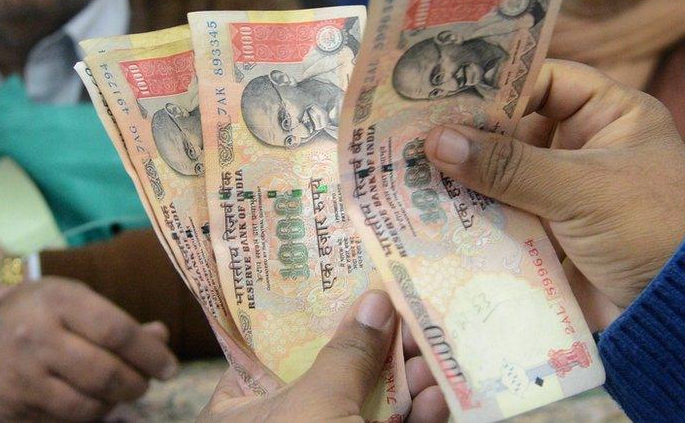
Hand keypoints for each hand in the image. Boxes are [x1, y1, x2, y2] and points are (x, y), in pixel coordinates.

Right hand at [0, 278, 177, 421]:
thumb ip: (119, 321)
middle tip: (146, 382)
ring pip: (87, 406)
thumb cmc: (38, 312)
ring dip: (115, 404)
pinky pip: (64, 422)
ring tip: (121, 392)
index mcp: (58, 302)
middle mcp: (36, 339)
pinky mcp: (11, 410)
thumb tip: (161, 338)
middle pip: (104, 374)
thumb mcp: (75, 300)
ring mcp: (21, 377)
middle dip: (137, 384)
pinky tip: (94, 403)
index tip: (169, 367)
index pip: (116, 332)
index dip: (150, 354)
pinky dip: (89, 417)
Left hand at [198, 290, 447, 422]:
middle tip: (410, 306)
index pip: (273, 343)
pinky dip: (418, 418)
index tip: (350, 276)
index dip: (313, 309)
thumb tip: (373, 300)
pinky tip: (440, 397)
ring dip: (405, 379)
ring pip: (367, 404)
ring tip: (434, 348)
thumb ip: (346, 354)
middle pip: (331, 369)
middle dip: (375, 341)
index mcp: (244, 407)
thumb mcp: (316, 408)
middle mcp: (285, 422)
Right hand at [424, 60, 684, 317]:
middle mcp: (586, 145)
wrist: (679, 313)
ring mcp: (565, 190)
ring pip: (503, 173)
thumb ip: (509, 165)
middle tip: (411, 132)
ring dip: (464, 176)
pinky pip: (504, 211)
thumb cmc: (648, 230)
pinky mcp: (549, 231)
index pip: (545, 80)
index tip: (443, 90)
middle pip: (515, 127)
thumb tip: (437, 140)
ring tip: (408, 170)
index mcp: (612, 115)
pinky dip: (473, 212)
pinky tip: (430, 210)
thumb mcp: (581, 189)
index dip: (498, 83)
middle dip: (469, 133)